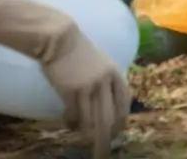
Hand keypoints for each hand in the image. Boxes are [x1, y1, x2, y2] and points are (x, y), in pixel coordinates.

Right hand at [41, 23, 131, 158]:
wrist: (61, 39)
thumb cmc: (78, 49)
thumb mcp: (101, 60)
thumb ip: (106, 76)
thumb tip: (108, 95)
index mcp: (114, 72)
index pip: (125, 98)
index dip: (124, 115)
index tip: (120, 128)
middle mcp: (105, 81)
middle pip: (110, 114)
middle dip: (109, 134)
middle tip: (105, 147)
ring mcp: (89, 86)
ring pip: (92, 118)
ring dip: (88, 132)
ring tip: (86, 139)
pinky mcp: (72, 91)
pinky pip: (75, 114)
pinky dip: (73, 123)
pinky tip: (70, 125)